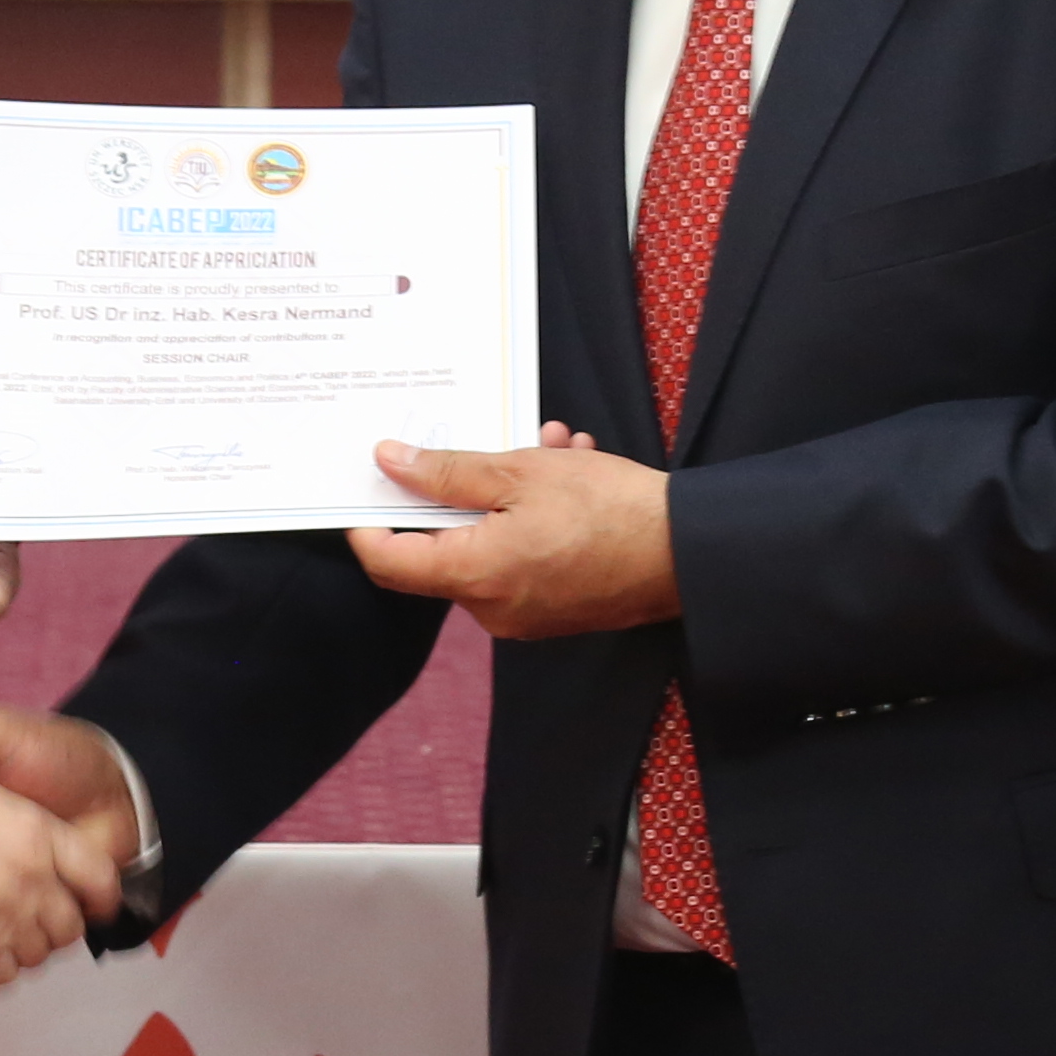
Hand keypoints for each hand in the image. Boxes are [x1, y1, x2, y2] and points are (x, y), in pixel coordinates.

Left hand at [347, 428, 678, 639]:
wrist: (689, 554)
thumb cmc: (611, 512)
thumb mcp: (521, 473)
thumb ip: (447, 472)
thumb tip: (389, 463)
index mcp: (474, 576)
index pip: (388, 561)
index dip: (367, 521)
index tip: (369, 483)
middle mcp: (491, 608)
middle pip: (442, 547)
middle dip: (462, 486)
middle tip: (490, 440)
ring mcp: (524, 615)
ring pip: (489, 543)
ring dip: (507, 491)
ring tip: (549, 444)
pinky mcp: (553, 610)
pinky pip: (521, 558)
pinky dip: (532, 517)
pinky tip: (569, 469)